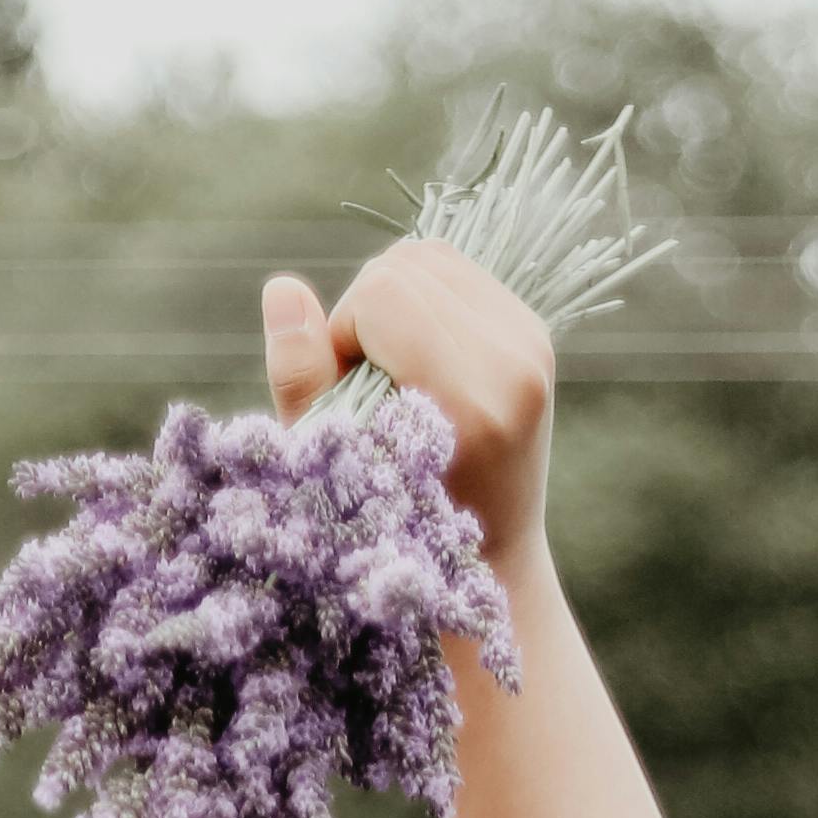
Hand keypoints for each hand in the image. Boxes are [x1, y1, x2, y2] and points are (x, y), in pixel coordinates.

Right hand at [260, 241, 554, 574]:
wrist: (491, 559)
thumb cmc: (396, 525)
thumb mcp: (331, 464)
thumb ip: (301, 379)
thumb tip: (283, 287)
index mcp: (474, 397)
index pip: (382, 293)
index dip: (343, 336)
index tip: (351, 402)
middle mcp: (517, 360)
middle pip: (405, 264)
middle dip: (367, 316)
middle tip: (374, 392)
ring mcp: (533, 341)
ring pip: (430, 258)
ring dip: (393, 305)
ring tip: (396, 376)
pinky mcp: (534, 332)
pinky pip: (454, 273)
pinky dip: (422, 304)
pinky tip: (422, 363)